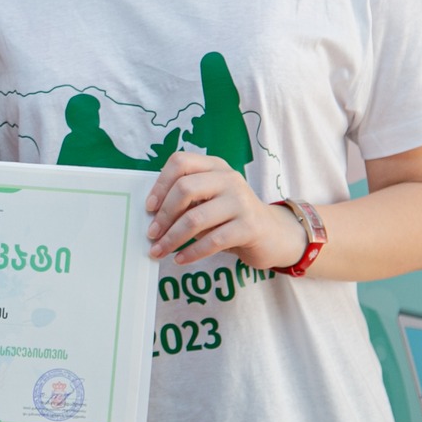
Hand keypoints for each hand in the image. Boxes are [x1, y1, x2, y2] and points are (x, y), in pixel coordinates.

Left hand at [145, 152, 303, 269]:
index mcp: (215, 166)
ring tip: (159, 251)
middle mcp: (228, 178)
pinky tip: (181, 259)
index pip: (180, 162)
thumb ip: (187, 199)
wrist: (272, 234)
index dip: (160, 184)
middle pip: (185, 188)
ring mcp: (241, 201)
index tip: (149, 208)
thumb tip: (152, 215)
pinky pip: (212, 241)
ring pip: (195, 218)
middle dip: (164, 215)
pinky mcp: (249, 226)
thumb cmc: (231, 217)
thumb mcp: (210, 199)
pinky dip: (191, 252)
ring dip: (172, 238)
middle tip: (152, 234)